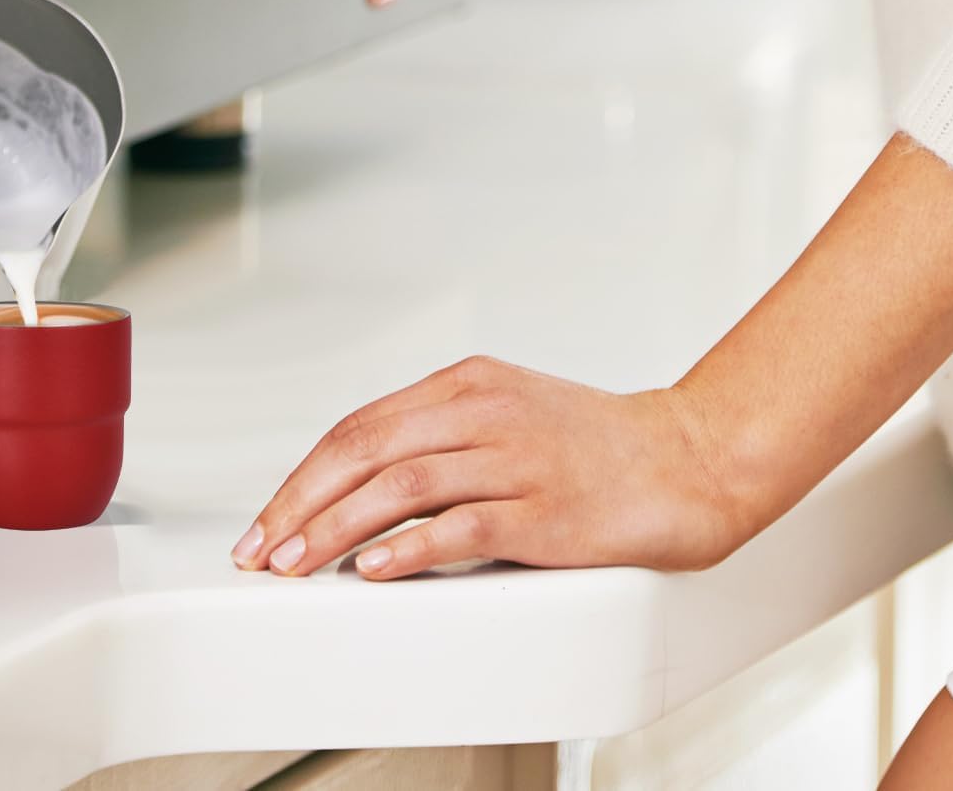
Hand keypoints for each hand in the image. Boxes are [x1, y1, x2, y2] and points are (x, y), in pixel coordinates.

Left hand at [230, 356, 739, 580]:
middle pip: (367, 450)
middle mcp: (484, 412)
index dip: (305, 474)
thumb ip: (439, 433)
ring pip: (401, 486)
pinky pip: (463, 526)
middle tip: (263, 547)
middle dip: (302, 501)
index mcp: (467, 383)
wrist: (689, 457)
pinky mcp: (548, 511)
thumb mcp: (506, 411)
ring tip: (296, 563)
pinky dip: (409, 548)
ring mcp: (516, 459)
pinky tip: (373, 569)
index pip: (362, 425)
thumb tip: (360, 478)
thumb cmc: (595, 443)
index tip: (270, 516)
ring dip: (336, 528)